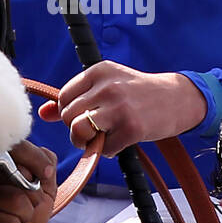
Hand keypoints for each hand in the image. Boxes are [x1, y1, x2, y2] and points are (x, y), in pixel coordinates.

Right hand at [0, 141, 57, 222]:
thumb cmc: (24, 213)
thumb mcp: (43, 186)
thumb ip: (46, 162)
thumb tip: (45, 161)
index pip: (17, 147)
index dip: (36, 160)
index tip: (45, 176)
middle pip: (19, 175)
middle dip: (32, 196)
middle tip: (24, 205)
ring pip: (18, 201)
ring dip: (25, 216)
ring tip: (12, 218)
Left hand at [37, 62, 206, 157]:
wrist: (178, 98)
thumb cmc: (138, 93)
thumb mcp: (107, 86)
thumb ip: (75, 98)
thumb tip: (43, 113)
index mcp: (99, 71)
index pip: (63, 97)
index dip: (69, 112)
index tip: (84, 116)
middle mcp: (108, 86)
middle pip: (68, 116)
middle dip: (76, 129)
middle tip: (93, 130)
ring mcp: (120, 108)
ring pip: (79, 130)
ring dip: (86, 141)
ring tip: (100, 138)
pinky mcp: (132, 128)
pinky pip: (104, 148)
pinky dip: (108, 150)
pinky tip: (120, 141)